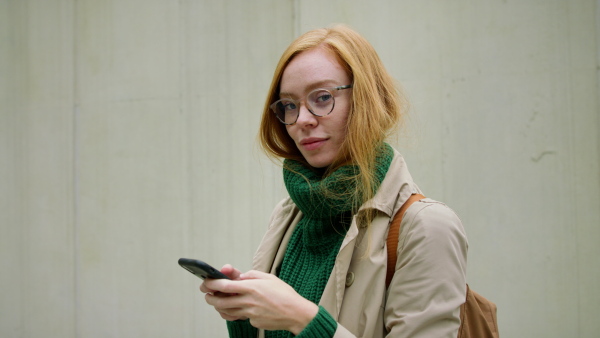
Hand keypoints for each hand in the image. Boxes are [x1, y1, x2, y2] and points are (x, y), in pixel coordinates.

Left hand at [203, 270, 318, 334]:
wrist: (296, 313)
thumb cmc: (285, 294)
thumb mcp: (269, 277)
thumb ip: (253, 274)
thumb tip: (241, 276)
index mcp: (252, 287)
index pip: (225, 285)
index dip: (212, 283)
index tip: (206, 281)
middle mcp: (249, 301)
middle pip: (221, 301)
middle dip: (210, 298)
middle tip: (207, 295)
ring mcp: (250, 313)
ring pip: (227, 311)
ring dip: (219, 306)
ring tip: (217, 302)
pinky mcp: (253, 322)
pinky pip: (240, 317)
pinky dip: (236, 312)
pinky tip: (237, 308)